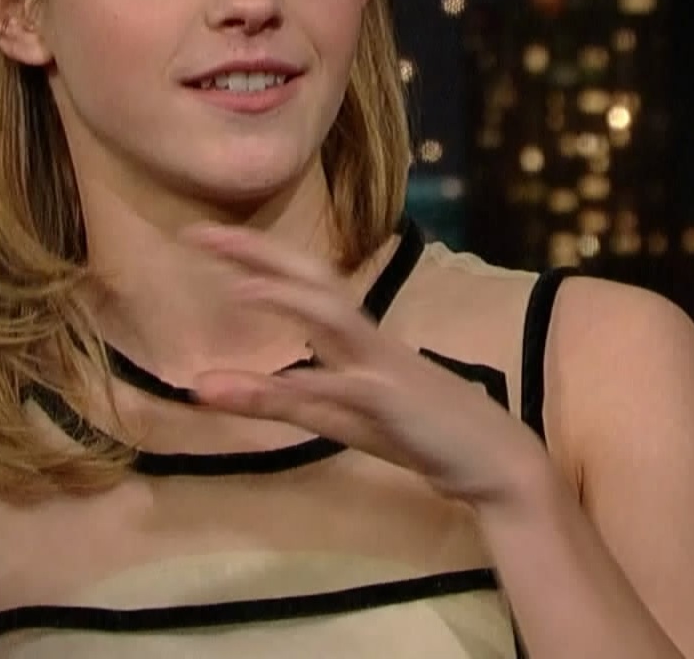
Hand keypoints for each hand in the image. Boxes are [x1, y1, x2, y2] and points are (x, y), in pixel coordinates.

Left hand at [180, 224, 546, 508]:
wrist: (493, 458)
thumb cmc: (413, 428)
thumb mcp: (333, 416)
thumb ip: (274, 399)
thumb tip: (204, 385)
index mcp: (351, 335)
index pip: (299, 280)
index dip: (253, 253)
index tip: (201, 234)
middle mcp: (365, 338)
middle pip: (313, 280)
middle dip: (260, 252)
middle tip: (200, 235)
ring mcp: (382, 367)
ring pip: (333, 320)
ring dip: (288, 299)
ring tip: (240, 286)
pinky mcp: (393, 405)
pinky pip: (347, 391)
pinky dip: (309, 384)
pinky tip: (278, 381)